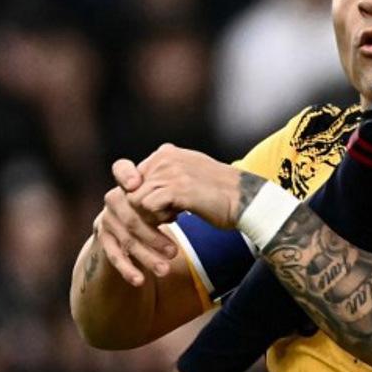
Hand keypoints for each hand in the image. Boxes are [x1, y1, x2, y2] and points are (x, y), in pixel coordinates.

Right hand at [93, 160, 178, 285]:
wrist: (132, 235)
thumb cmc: (158, 211)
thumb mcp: (166, 201)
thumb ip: (172, 196)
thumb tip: (193, 197)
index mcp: (128, 185)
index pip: (120, 169)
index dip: (125, 174)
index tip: (136, 184)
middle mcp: (114, 200)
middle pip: (131, 217)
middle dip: (153, 236)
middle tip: (175, 252)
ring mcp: (106, 220)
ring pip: (126, 239)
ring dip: (146, 256)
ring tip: (166, 270)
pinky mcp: (102, 240)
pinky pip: (114, 256)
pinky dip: (127, 269)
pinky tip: (140, 280)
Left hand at [128, 144, 243, 229]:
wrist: (244, 200)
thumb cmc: (216, 194)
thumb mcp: (187, 175)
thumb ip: (164, 175)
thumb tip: (135, 187)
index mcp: (166, 153)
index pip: (127, 172)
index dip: (132, 192)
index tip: (149, 205)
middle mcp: (165, 158)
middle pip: (129, 189)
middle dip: (142, 207)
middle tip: (165, 214)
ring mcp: (171, 172)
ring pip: (135, 199)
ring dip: (149, 214)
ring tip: (172, 216)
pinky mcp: (177, 189)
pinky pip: (147, 207)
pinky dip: (158, 218)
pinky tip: (177, 217)